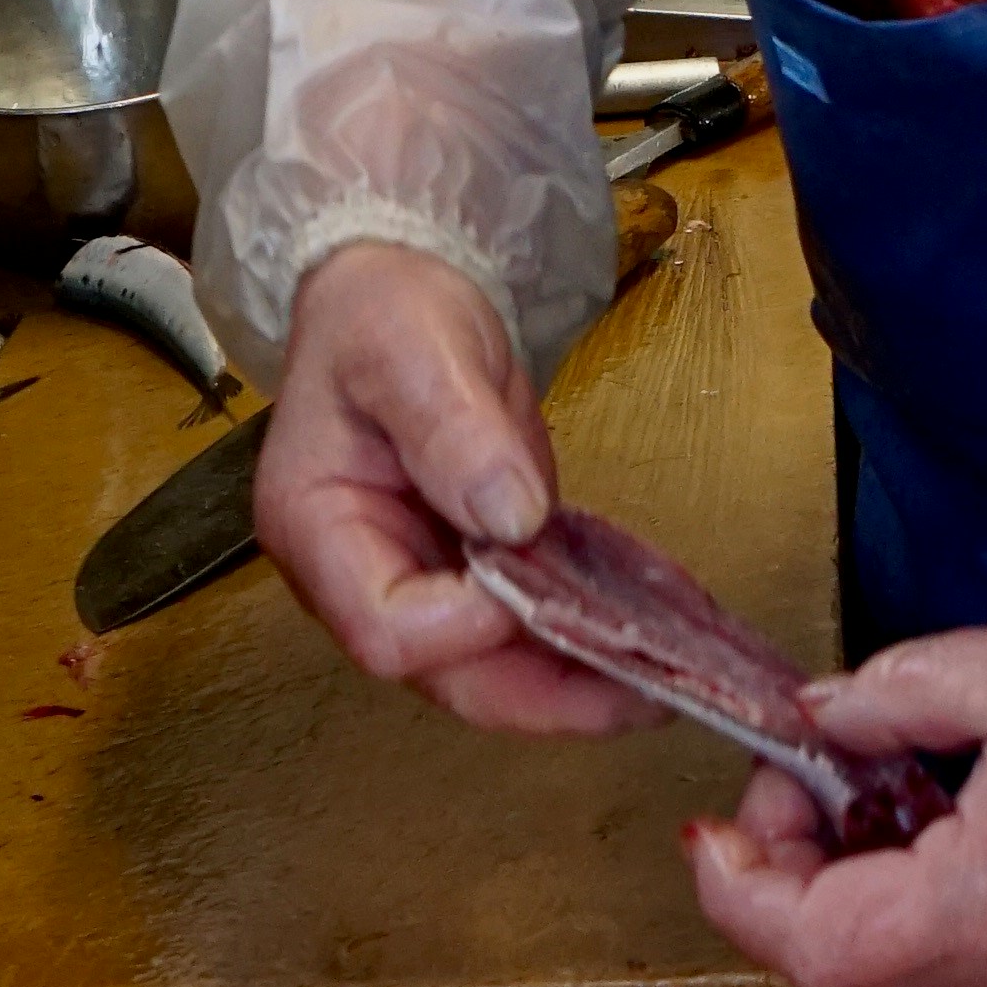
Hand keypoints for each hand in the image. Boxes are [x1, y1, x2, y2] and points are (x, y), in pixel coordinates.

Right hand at [253, 240, 633, 736]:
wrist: (398, 294)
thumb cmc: (383, 314)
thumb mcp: (407, 347)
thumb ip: (449, 426)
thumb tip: (508, 515)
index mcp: (318, 531)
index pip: (388, 630)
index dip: (469, 624)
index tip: (536, 562)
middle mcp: (361, 580)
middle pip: (448, 676)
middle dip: (548, 692)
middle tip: (647, 684)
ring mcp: (420, 583)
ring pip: (497, 670)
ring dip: (581, 679)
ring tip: (668, 667)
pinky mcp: (474, 574)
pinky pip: (529, 628)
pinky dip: (587, 634)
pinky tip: (651, 623)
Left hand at [685, 617, 986, 986]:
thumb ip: (899, 696)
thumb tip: (820, 720)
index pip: (808, 942)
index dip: (742, 880)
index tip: (736, 803)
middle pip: (845, 966)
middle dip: (798, 872)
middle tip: (818, 771)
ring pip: (901, 978)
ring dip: (862, 891)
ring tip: (893, 787)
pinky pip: (964, 978)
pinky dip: (926, 910)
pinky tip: (960, 827)